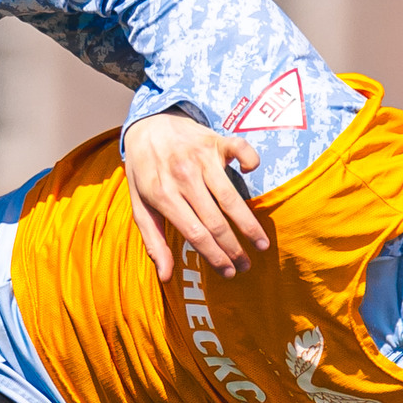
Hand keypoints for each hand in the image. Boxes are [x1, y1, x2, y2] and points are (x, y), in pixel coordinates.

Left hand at [122, 113, 266, 281]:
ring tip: (262, 244)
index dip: (214, 256)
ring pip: (230, 196)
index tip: (228, 272)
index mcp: (162, 196)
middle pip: (215, 220)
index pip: (195, 234)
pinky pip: (240, 149)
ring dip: (249, 223)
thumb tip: (166, 276)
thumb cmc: (144, 172)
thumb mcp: (140, 206)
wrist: (146, 125)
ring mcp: (200, 158)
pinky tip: (251, 172)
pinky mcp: (214, 141)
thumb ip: (153, 242)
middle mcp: (183, 177)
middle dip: (234, 248)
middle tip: (246, 266)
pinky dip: (249, 160)